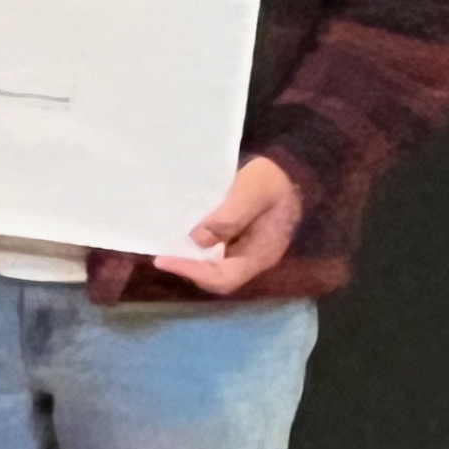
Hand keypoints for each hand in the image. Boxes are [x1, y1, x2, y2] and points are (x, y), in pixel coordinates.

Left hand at [156, 155, 302, 294]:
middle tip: (161, 255)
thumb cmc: (271, 179)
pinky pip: (215, 252)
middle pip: (217, 277)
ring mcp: (246, 250)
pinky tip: (181, 235)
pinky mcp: (239, 240)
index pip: (224, 278)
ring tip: (166, 246)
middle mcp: (253, 259)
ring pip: (214, 267)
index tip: (165, 259)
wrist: (286, 170)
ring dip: (190, 260)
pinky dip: (196, 248)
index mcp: (262, 253)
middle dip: (188, 269)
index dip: (193, 273)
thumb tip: (199, 239)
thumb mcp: (253, 190)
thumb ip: (230, 216)